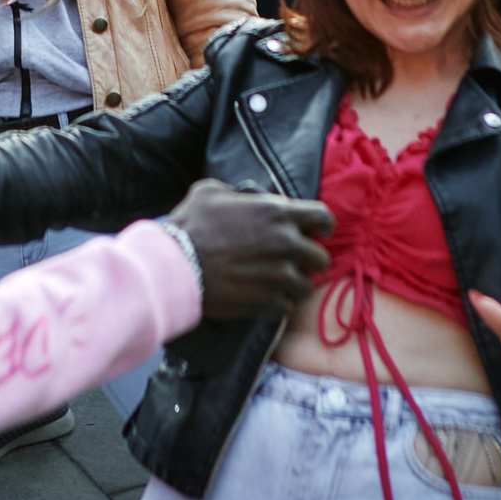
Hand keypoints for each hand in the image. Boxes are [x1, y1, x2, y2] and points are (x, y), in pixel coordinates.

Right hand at [167, 180, 332, 319]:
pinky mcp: (269, 302)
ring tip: (275, 283)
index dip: (321, 226)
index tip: (315, 232)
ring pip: (306, 286)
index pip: (323, 217)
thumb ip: (236, 193)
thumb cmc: (191, 225)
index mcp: (278, 213)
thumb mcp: (211, 192)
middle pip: (321, 258)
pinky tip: (261, 297)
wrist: (177, 266)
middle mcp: (287, 244)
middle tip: (290, 261)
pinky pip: (287, 307)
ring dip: (293, 284)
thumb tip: (240, 198)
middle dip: (307, 259)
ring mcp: (280, 276)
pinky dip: (277, 303)